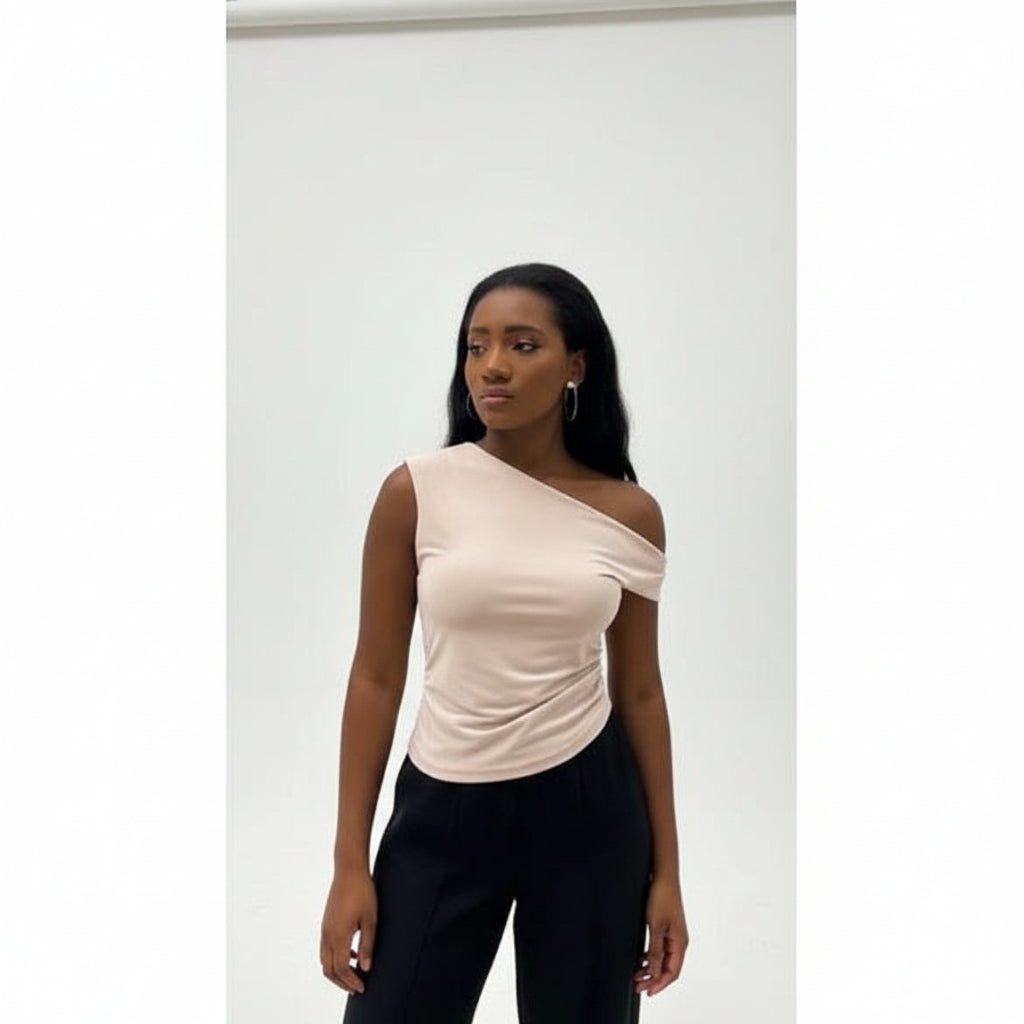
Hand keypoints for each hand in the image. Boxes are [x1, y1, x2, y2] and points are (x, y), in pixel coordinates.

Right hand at [320, 867, 376, 995]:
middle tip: (357, 987)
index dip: (351, 981)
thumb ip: (368, 945)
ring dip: (338, 971)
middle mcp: (327, 935)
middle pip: (329, 969)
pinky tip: (353, 954)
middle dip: (342, 982)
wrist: (349, 870)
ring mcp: (325, 928)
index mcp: (338, 936)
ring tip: (355, 974)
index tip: (362, 987)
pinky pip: (327, 947)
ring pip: (325, 959)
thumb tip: (365, 968)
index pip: (341, 969)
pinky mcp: (326, 922)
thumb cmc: (362, 892)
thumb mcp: (370, 919)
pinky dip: (336, 957)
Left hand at [633, 875, 687, 997]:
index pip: (672, 972)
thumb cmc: (662, 898)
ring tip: (636, 975)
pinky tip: (640, 959)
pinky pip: (659, 948)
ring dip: (650, 968)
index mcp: (680, 943)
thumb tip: (654, 973)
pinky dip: (650, 956)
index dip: (660, 984)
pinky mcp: (666, 928)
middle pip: (667, 967)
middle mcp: (678, 941)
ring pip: (662, 959)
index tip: (647, 992)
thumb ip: (655, 951)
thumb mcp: (655, 927)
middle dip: (653, 979)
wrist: (663, 877)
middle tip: (637, 986)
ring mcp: (672, 934)